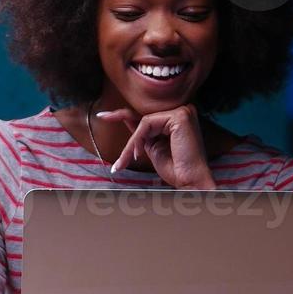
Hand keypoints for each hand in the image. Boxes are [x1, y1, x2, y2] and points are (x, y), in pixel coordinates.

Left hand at [95, 104, 216, 189]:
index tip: (101, 116)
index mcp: (177, 119)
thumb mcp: (153, 147)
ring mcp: (182, 112)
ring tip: (131, 160)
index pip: (146, 115)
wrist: (190, 182)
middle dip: (130, 141)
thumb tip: (124, 117)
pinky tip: (141, 154)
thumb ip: (143, 133)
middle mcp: (182, 111)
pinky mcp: (179, 116)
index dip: (121, 114)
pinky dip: (138, 139)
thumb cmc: (176, 169)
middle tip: (120, 161)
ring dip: (133, 144)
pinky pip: (147, 124)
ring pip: (143, 123)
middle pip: (143, 120)